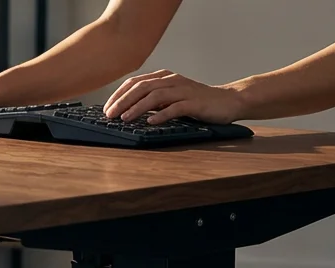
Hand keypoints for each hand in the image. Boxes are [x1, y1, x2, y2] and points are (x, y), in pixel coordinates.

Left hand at [103, 70, 245, 124]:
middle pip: (142, 87)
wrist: (229, 101)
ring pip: (155, 96)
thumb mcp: (172, 98)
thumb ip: (154, 100)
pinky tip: (150, 122)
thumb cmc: (198, 102)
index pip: (135, 82)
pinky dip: (161, 114)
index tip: (106, 108)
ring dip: (137, 107)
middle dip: (123, 101)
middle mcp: (172, 81)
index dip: (119, 94)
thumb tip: (129, 110)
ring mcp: (184, 90)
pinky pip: (175, 107)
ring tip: (124, 118)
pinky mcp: (194, 103)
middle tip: (109, 114)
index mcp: (165, 78)